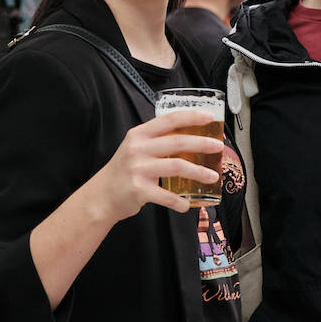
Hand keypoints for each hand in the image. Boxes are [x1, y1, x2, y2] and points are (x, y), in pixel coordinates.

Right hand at [85, 109, 222, 222]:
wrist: (102, 195)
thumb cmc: (124, 171)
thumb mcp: (136, 149)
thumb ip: (157, 142)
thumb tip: (192, 140)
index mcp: (139, 134)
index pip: (169, 120)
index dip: (191, 116)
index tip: (210, 117)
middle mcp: (138, 148)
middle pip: (177, 142)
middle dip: (202, 143)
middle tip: (218, 147)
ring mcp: (137, 169)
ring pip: (176, 166)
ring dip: (198, 172)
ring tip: (213, 176)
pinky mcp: (138, 189)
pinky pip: (166, 195)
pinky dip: (179, 201)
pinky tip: (187, 204)